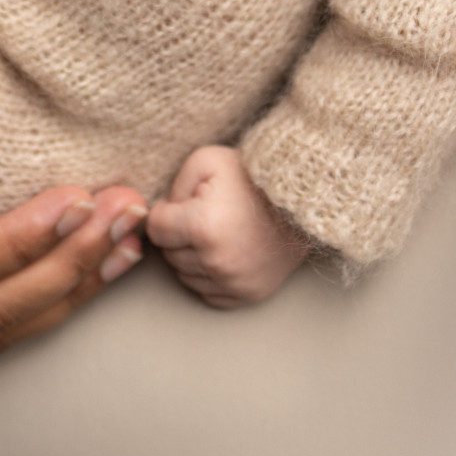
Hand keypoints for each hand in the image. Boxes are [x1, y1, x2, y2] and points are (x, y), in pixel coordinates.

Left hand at [146, 145, 309, 307]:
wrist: (300, 200)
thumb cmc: (251, 177)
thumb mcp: (206, 161)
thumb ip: (173, 186)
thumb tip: (160, 214)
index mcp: (203, 227)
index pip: (156, 230)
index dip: (165, 213)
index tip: (180, 204)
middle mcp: (218, 262)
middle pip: (170, 254)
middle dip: (178, 235)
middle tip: (202, 215)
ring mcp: (235, 282)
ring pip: (186, 276)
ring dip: (192, 256)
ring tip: (215, 232)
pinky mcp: (248, 294)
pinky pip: (208, 292)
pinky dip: (209, 275)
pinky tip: (224, 252)